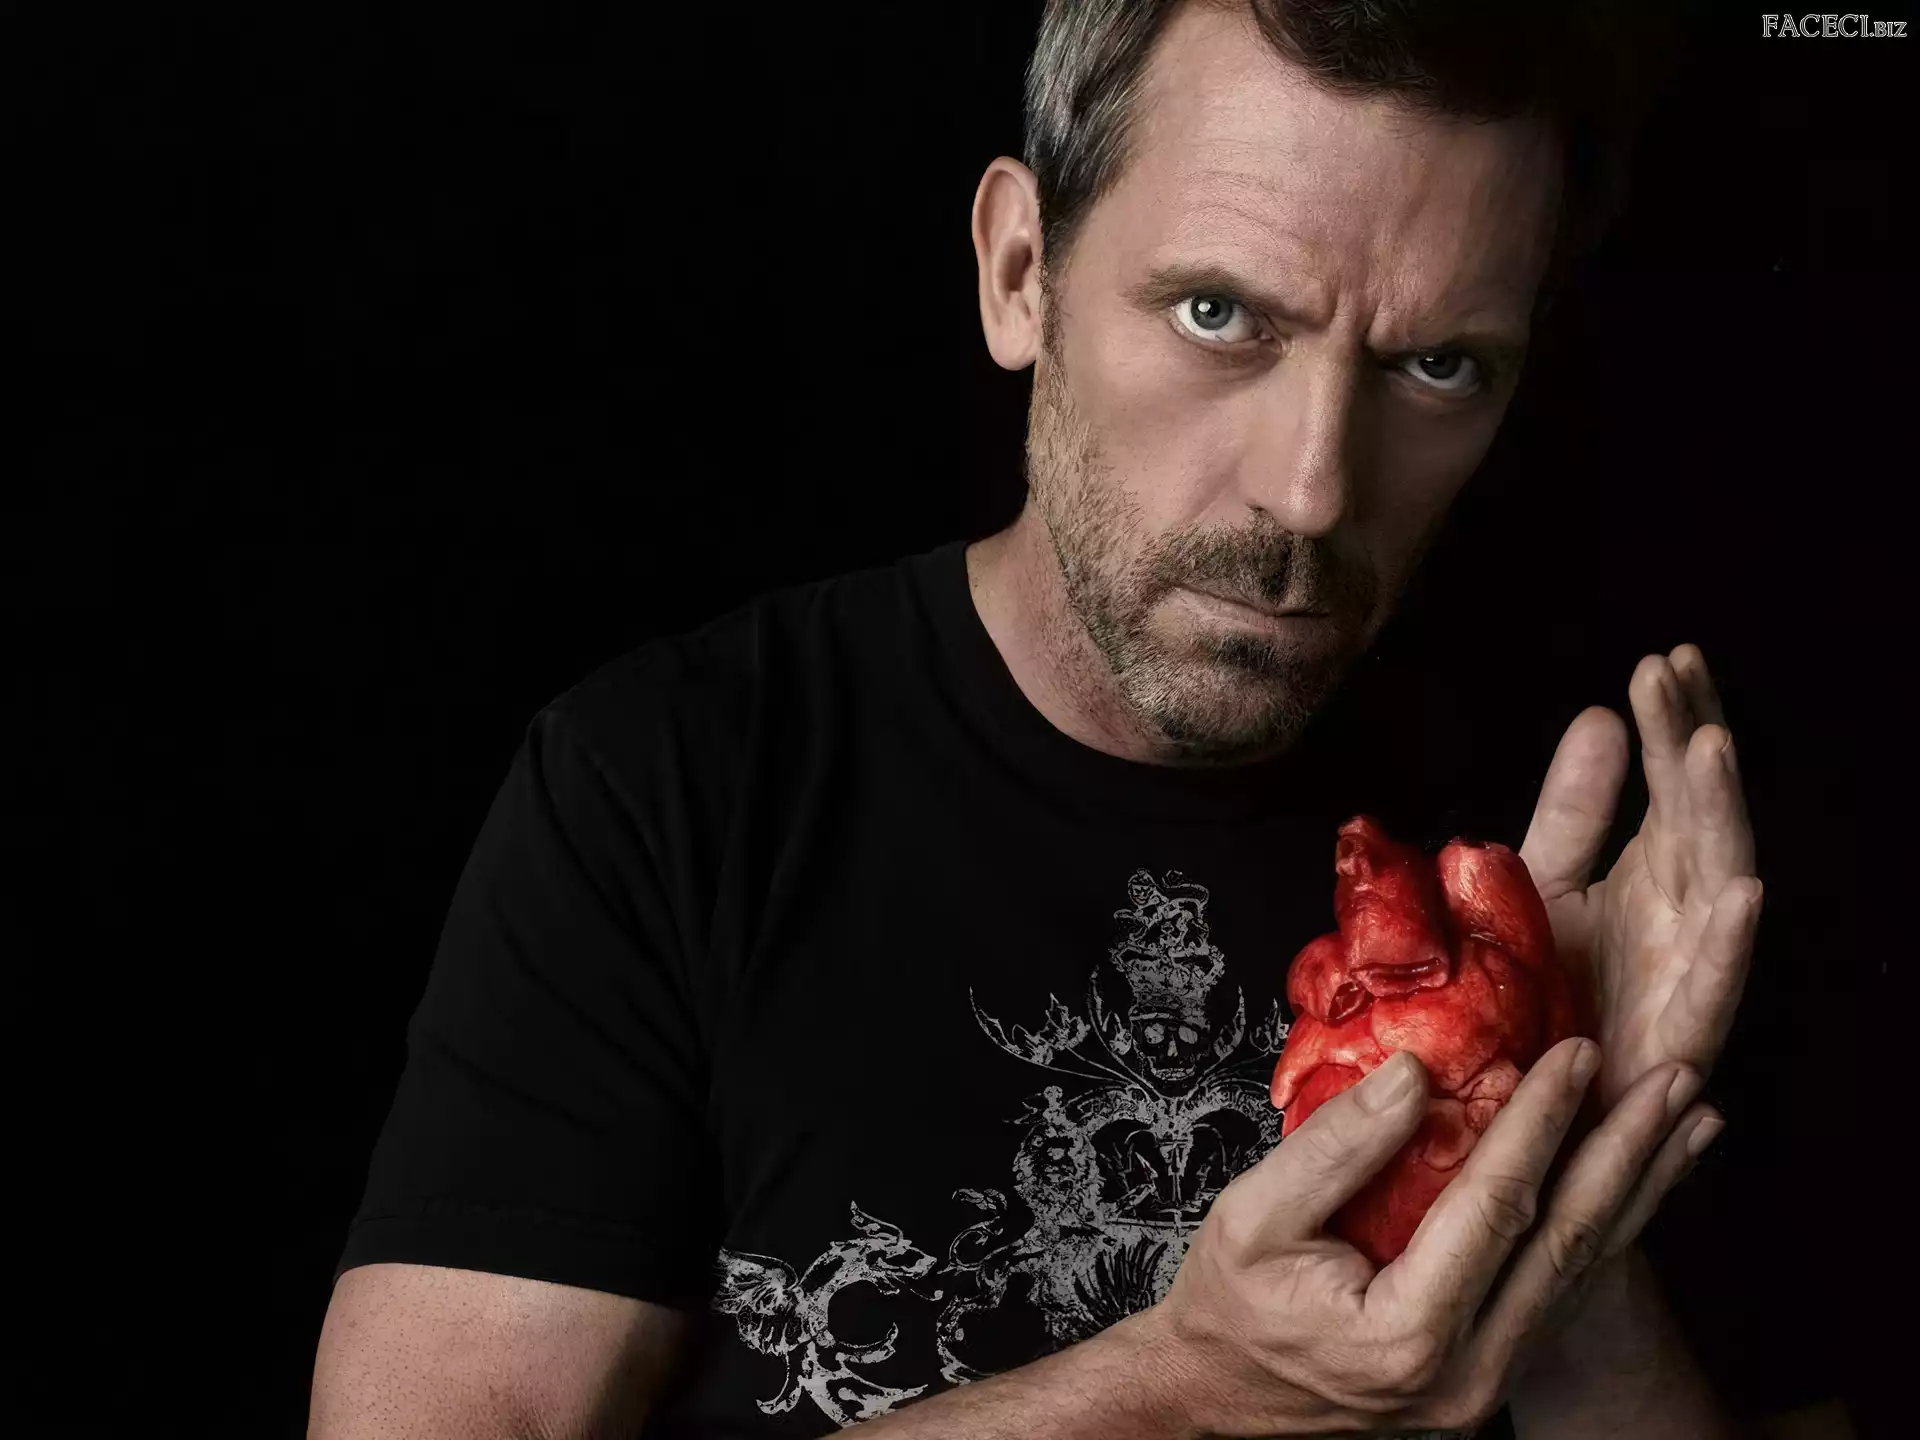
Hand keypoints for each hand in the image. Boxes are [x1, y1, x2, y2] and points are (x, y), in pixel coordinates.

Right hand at [1149, 1039, 1706, 1435]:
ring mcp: (1487, 1385)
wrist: (1215, 1402)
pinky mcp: (1490, 1375)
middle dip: (1626, 1152)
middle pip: (1567, 1245)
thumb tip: (1414, 1072)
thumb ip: (1336, 1146)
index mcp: (1408, 1333)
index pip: (1496, 1206)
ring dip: (1639, 1190)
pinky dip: (1608, 1229)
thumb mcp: (1253, 1215)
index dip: (1541, 1121)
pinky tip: (1638, 1185)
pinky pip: (1561, 1292)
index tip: (1577, 1053)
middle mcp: (1467, 1373)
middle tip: (1674, 1080)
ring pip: (1581, 1275)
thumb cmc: (1227, 1306)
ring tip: (1689, 1122)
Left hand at [1518, 644, 1762, 1110]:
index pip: (1675, 786)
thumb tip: (1602, 715)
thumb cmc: (1536, 1003)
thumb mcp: (1543, 885)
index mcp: (1655, 879)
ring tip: (1710, 748)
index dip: (1675, 725)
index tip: (1663, 659)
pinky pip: (1712, 992)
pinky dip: (1728, 944)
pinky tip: (1743, 888)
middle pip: (1700, 820)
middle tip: (1676, 675)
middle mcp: (1683, 922)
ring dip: (1720, 820)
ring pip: (1718, 888)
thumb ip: (1576, 810)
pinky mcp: (1677, 1046)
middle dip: (1694, 747)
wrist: (1516, 1115)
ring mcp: (1687, 980)